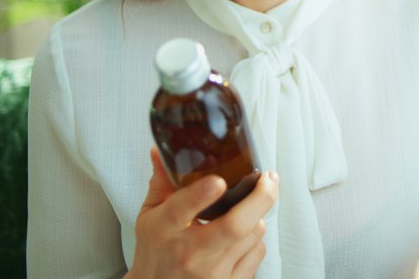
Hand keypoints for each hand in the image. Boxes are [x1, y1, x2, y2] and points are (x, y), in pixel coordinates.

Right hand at [127, 148, 277, 278]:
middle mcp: (190, 252)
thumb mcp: (150, 215)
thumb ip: (162, 182)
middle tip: (268, 178)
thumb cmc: (155, 252)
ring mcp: (212, 272)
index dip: (201, 194)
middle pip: (234, 226)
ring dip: (258, 215)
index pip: (181, 210)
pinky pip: (257, 253)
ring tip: (250, 206)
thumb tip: (162, 151)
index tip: (218, 180)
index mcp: (166, 230)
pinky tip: (244, 234)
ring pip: (253, 234)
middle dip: (259, 198)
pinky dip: (257, 238)